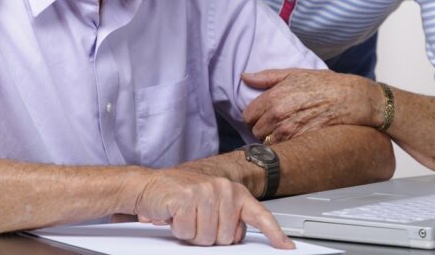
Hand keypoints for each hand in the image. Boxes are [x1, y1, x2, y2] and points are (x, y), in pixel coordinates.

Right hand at [130, 169, 292, 248]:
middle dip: (208, 236)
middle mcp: (223, 189)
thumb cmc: (178, 198)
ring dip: (192, 234)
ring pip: (207, 238)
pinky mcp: (187, 198)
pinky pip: (188, 233)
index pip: (260, 215)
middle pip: (227, 238)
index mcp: (233, 191)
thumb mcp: (209, 206)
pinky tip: (175, 214)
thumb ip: (228, 219)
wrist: (147, 185)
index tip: (286, 247)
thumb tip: (240, 238)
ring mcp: (206, 192)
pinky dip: (178, 229)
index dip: (275, 234)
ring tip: (185, 216)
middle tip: (195, 220)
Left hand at [242, 69, 380, 142]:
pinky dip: (288, 148)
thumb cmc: (326, 84)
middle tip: (277, 125)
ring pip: (268, 144)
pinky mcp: (302, 143)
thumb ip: (267, 77)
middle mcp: (278, 115)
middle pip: (255, 132)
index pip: (248, 116)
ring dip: (274, 141)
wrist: (353, 98)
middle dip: (263, 130)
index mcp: (274, 97)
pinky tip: (298, 139)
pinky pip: (285, 151)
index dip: (254, 117)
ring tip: (288, 132)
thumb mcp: (295, 73)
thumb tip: (244, 77)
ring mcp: (290, 131)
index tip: (263, 116)